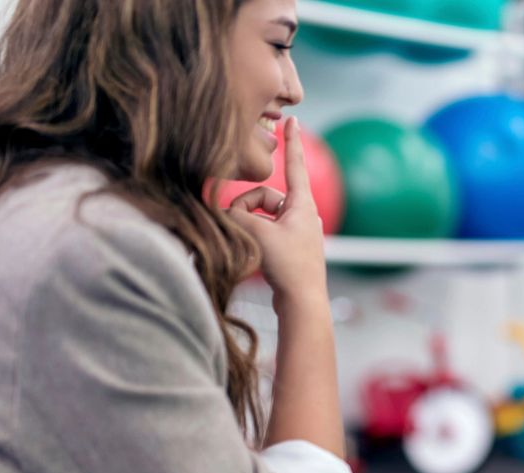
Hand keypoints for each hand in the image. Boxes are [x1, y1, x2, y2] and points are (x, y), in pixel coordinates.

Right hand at [225, 117, 327, 303]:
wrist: (302, 302)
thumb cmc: (288, 266)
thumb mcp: (257, 234)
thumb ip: (235, 216)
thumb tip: (220, 212)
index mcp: (302, 204)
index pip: (294, 164)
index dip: (291, 141)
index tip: (293, 119)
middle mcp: (302, 214)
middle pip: (264, 197)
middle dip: (246, 210)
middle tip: (241, 229)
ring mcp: (296, 231)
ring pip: (260, 217)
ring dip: (248, 227)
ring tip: (250, 247)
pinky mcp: (288, 247)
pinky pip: (263, 232)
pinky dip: (253, 239)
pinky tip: (255, 256)